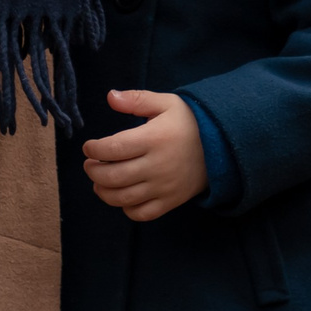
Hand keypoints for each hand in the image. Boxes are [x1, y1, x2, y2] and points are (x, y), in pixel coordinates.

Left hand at [80, 89, 209, 221]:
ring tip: (99, 182)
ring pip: (123, 198)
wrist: (221, 146)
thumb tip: (110, 96)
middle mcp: (157, 165)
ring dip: (104, 192)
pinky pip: (142, 214)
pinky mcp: (170, 202)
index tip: (89, 147)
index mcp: (154, 139)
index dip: (95, 149)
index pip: (114, 148)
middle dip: (94, 171)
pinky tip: (122, 197)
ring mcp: (164, 187)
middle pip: (114, 176)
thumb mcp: (166, 103)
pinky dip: (126, 209)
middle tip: (90, 164)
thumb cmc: (188, 122)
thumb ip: (137, 99)